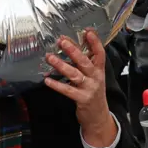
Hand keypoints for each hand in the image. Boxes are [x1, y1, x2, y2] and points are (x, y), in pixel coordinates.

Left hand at [45, 30, 116, 147]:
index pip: (100, 53)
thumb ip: (86, 64)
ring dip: (61, 65)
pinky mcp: (82, 99)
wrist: (98, 116)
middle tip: (62, 41)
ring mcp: (89, 88)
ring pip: (74, 74)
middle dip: (74, 50)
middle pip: (85, 61)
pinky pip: (68, 90)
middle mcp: (96, 77)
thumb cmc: (93, 92)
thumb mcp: (94, 77)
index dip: (95, 42)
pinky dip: (57, 85)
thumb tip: (72, 48)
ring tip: (49, 57)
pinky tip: (47, 80)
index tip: (87, 31)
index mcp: (99, 70)